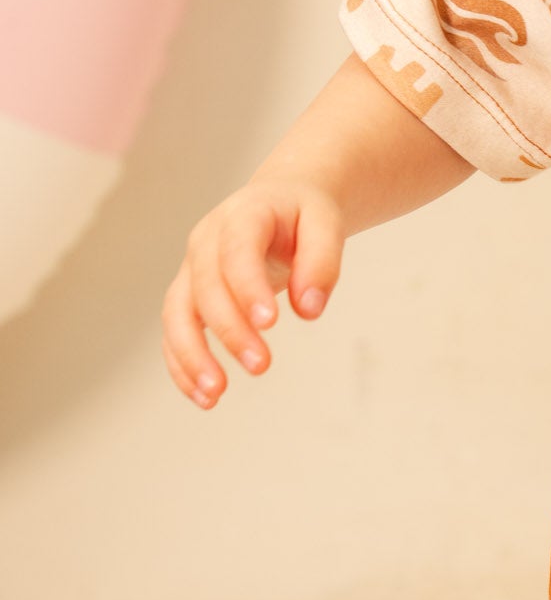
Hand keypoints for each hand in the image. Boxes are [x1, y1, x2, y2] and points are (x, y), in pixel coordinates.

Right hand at [162, 177, 344, 409]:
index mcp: (244, 214)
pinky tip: (204, 397)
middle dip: (229, 329)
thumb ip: (322, 262)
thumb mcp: (326, 223)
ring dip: (191, 355)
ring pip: (177, 312)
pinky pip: (174, 332)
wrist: (282, 201)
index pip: (237, 249)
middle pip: (206, 286)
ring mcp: (192, 268)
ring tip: (216, 393)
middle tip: (261, 365)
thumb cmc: (303, 215)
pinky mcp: (188, 296)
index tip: (270, 323)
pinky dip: (182, 365)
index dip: (248, 286)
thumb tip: (310, 309)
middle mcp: (207, 239)